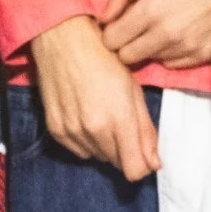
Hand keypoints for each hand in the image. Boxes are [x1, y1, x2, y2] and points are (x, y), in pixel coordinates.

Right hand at [28, 16, 159, 179]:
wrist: (64, 40)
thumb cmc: (104, 60)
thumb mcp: (134, 92)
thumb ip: (146, 131)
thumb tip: (154, 164)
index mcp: (118, 120)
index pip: (134, 170)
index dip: (142, 165)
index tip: (144, 154)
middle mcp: (93, 130)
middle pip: (117, 163)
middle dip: (125, 150)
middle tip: (121, 121)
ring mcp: (72, 131)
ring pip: (98, 157)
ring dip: (105, 145)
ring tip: (103, 114)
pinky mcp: (56, 129)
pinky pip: (79, 150)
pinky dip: (86, 140)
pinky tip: (86, 116)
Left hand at [97, 0, 210, 70]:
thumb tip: (103, 16)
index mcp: (151, 10)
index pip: (112, 40)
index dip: (110, 32)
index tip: (117, 24)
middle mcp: (167, 35)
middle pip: (127, 57)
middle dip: (126, 43)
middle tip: (136, 27)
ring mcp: (186, 48)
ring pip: (150, 61)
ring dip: (149, 47)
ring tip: (162, 26)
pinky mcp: (202, 56)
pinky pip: (172, 65)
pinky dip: (170, 52)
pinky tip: (180, 33)